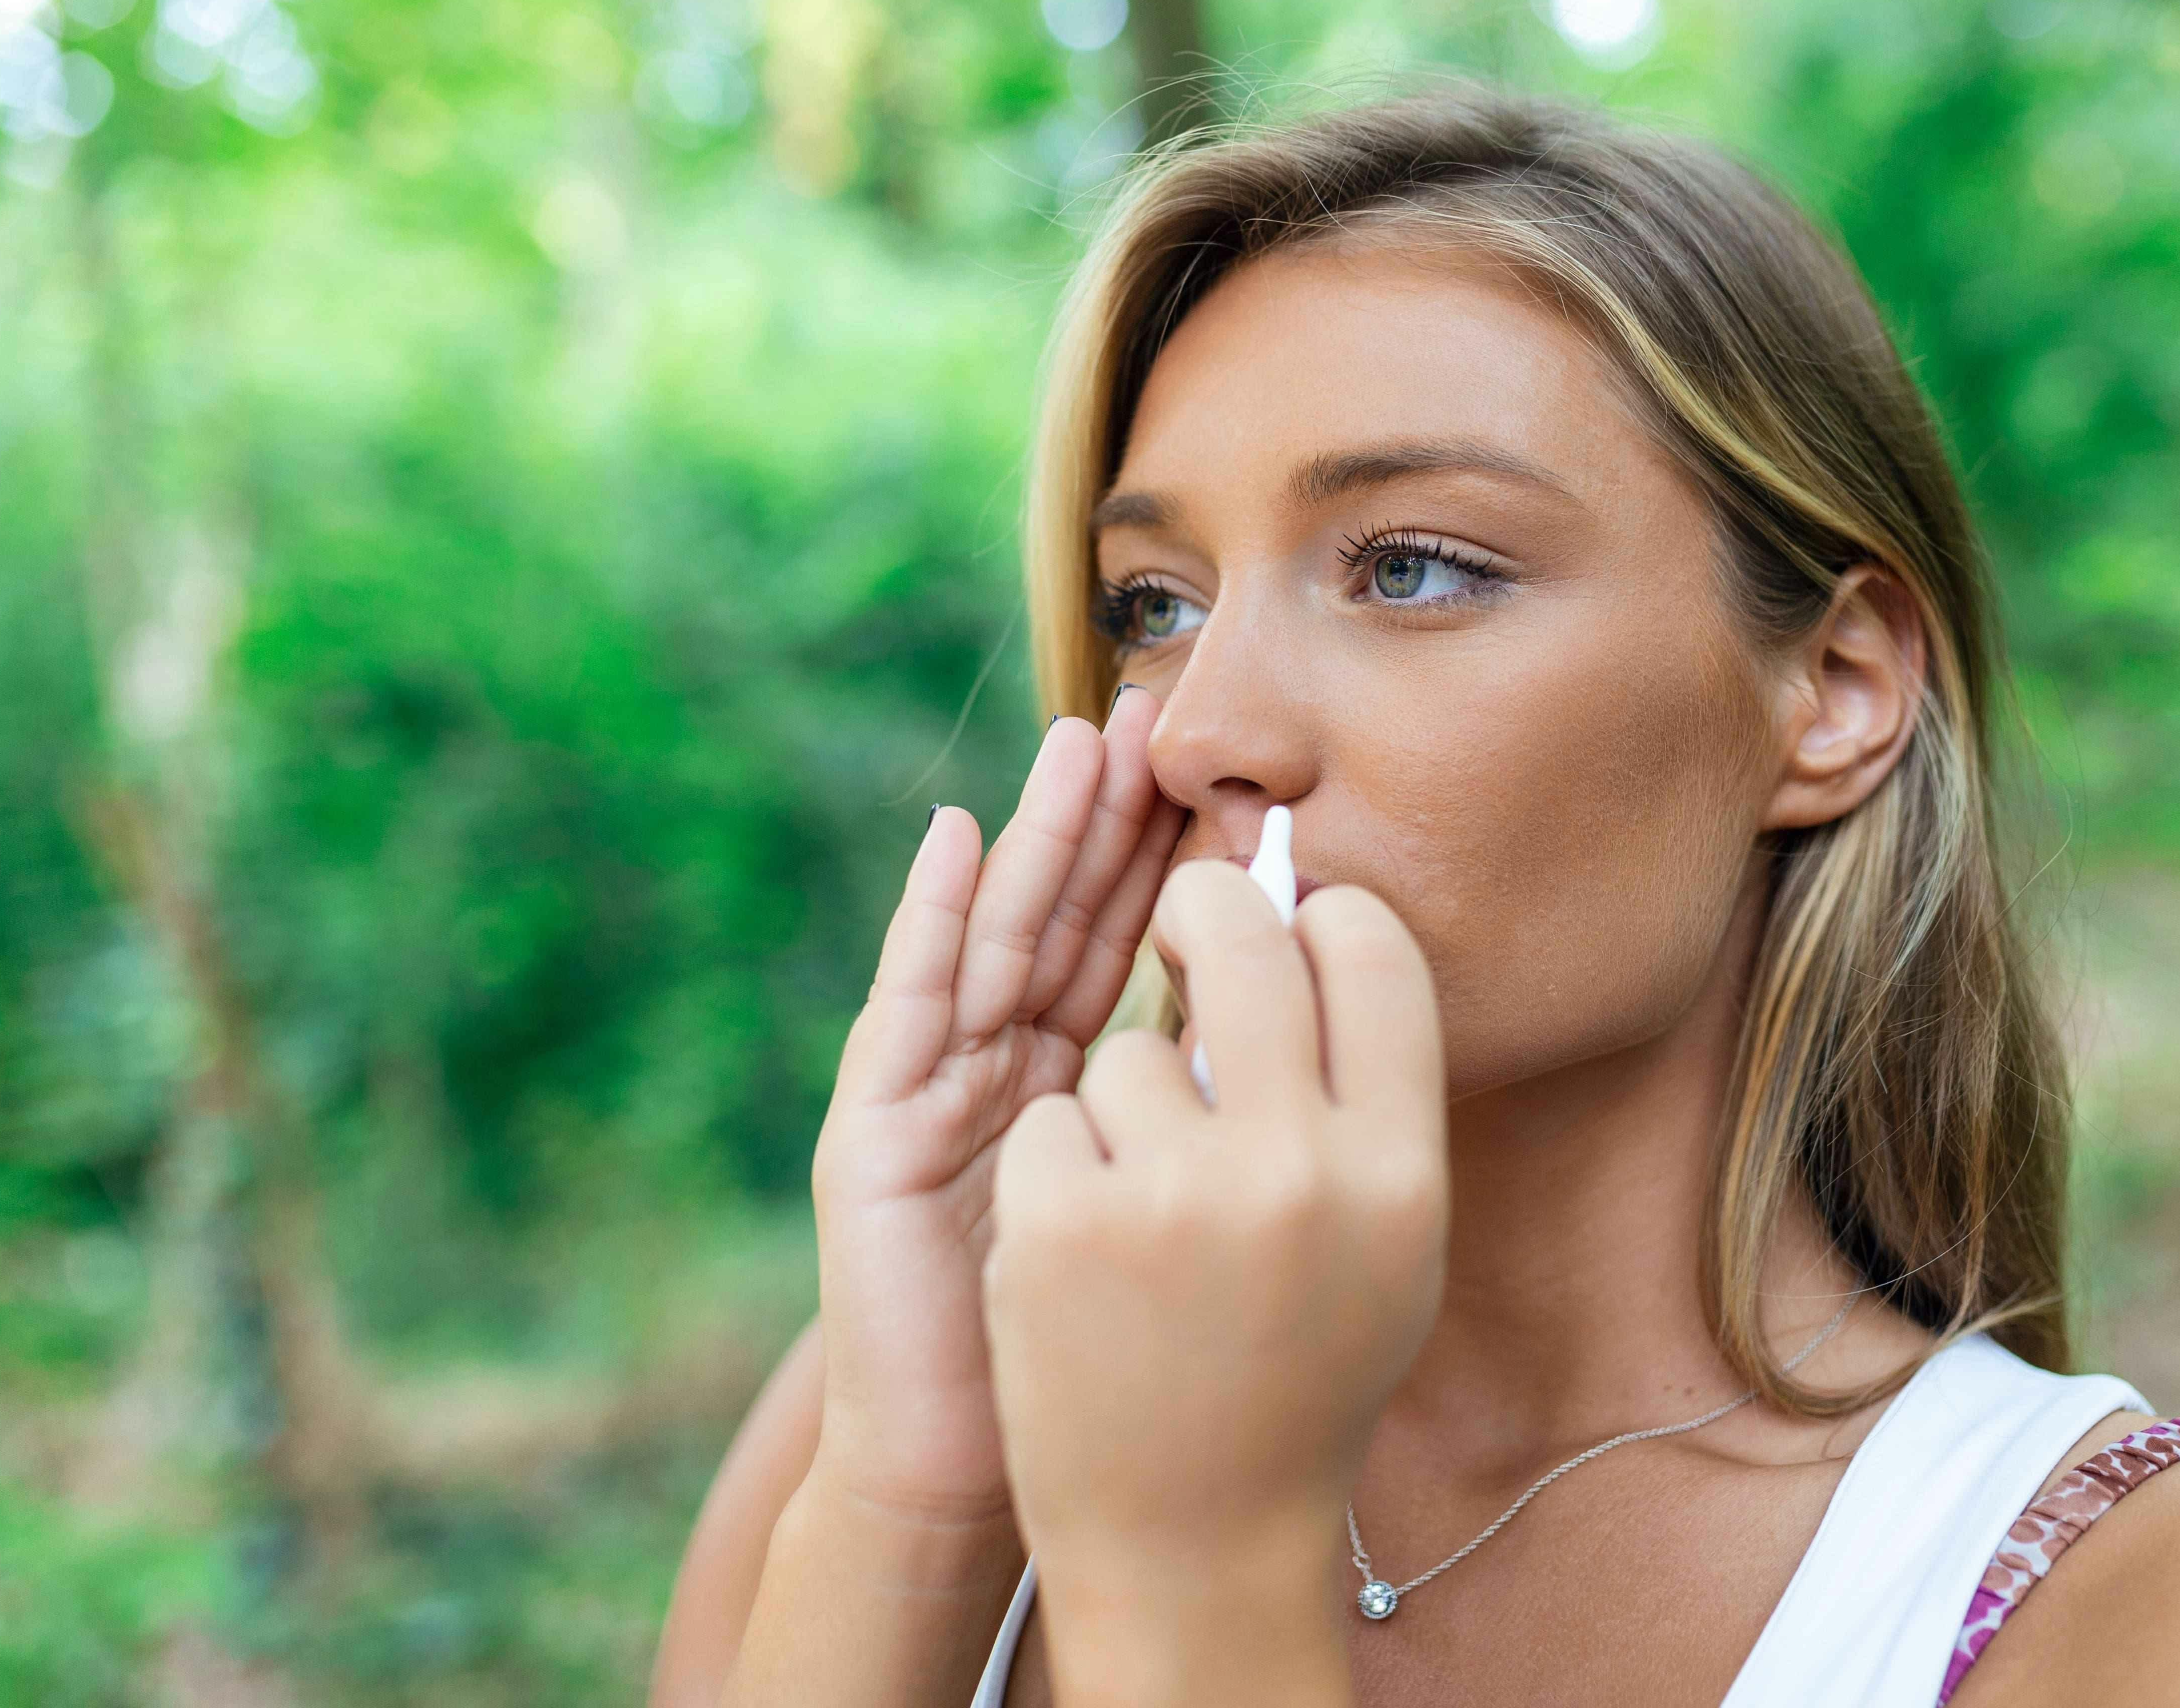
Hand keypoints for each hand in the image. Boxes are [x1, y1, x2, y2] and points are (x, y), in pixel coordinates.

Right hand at [805, 691, 1183, 1523]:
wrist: (978, 1468)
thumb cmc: (1092, 1358)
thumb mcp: (1165, 1221)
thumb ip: (1203, 1126)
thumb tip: (1301, 1041)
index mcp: (1074, 1087)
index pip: (1132, 950)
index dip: (1175, 861)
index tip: (1229, 775)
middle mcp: (1002, 1070)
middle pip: (1065, 919)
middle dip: (1110, 817)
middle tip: (1157, 711)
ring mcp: (936, 1092)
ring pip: (997, 938)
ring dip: (1038, 836)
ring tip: (1077, 741)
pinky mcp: (878, 1130)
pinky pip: (909, 1009)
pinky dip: (927, 919)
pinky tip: (955, 840)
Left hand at [980, 861, 1449, 1695]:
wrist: (1195, 1535)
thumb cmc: (1292, 1367)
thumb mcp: (1379, 1243)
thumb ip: (1357, 1101)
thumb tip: (1314, 934)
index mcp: (1400, 1166)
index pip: (1374, 954)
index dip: (1324, 917)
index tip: (1288, 927)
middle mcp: (1300, 1167)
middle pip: (1243, 937)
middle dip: (1200, 911)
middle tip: (1181, 925)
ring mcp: (1174, 1193)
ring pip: (1125, 1048)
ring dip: (1122, 1108)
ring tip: (1148, 1222)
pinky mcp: (1063, 1222)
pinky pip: (1052, 1118)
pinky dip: (1060, 1175)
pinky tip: (1089, 1264)